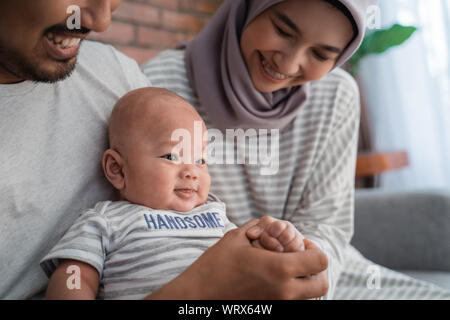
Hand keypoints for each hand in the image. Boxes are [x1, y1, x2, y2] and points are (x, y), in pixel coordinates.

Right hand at [147, 219, 328, 299]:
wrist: (198, 296)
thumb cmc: (215, 265)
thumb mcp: (236, 238)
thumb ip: (260, 227)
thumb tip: (273, 224)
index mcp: (279, 269)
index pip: (320, 261)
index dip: (314, 249)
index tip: (301, 244)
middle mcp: (285, 292)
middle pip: (321, 284)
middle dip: (316, 269)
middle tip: (300, 258)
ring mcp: (278, 305)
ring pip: (309, 296)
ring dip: (305, 281)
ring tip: (287, 269)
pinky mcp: (270, 311)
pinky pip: (293, 302)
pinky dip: (292, 291)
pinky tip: (274, 280)